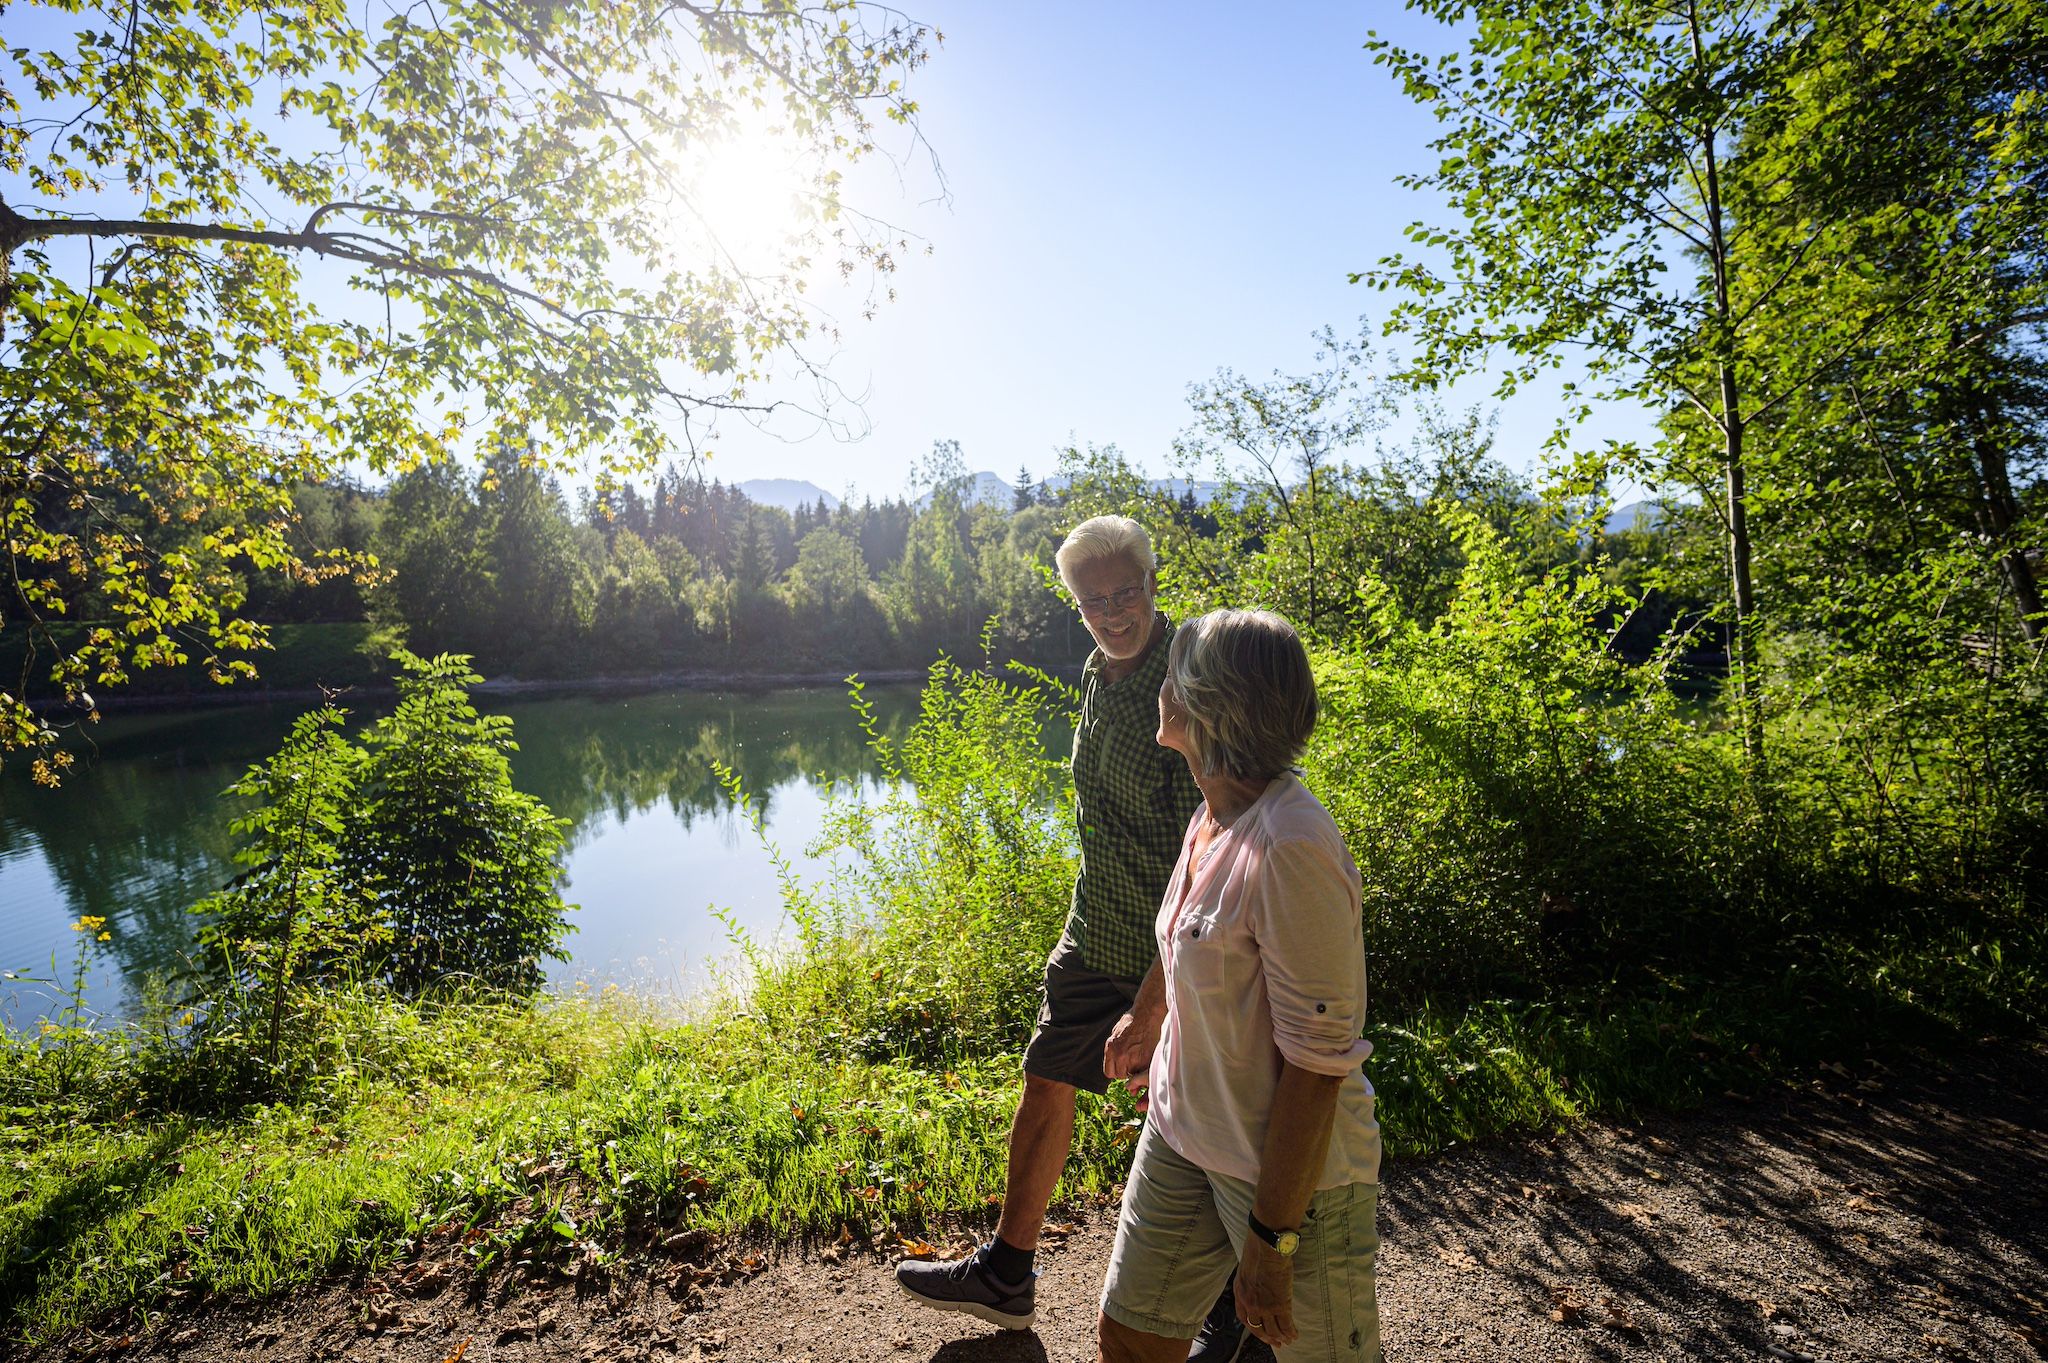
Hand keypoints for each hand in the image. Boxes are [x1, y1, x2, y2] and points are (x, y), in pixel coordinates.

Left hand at [1101, 1008, 1159, 1083]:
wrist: (1148, 1012)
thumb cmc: (1134, 1020)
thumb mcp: (1116, 1032)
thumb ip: (1114, 1048)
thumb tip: (1114, 1058)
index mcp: (1111, 1048)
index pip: (1109, 1072)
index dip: (1117, 1070)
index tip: (1124, 1066)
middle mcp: (1119, 1055)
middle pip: (1121, 1074)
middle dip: (1128, 1070)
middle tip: (1135, 1061)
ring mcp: (1133, 1059)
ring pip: (1133, 1074)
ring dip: (1138, 1069)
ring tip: (1143, 1056)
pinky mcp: (1146, 1060)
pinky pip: (1144, 1071)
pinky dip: (1147, 1066)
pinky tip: (1149, 1055)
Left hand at [1234, 1235, 1296, 1349]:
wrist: (1267, 1248)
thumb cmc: (1258, 1251)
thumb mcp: (1246, 1270)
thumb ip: (1250, 1283)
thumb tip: (1259, 1288)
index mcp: (1240, 1293)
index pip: (1244, 1318)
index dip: (1254, 1328)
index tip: (1261, 1333)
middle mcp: (1250, 1303)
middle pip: (1258, 1327)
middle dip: (1268, 1337)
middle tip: (1277, 1343)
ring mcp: (1265, 1306)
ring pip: (1273, 1329)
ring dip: (1281, 1336)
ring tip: (1288, 1339)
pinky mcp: (1280, 1305)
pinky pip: (1286, 1324)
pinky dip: (1291, 1331)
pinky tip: (1295, 1334)